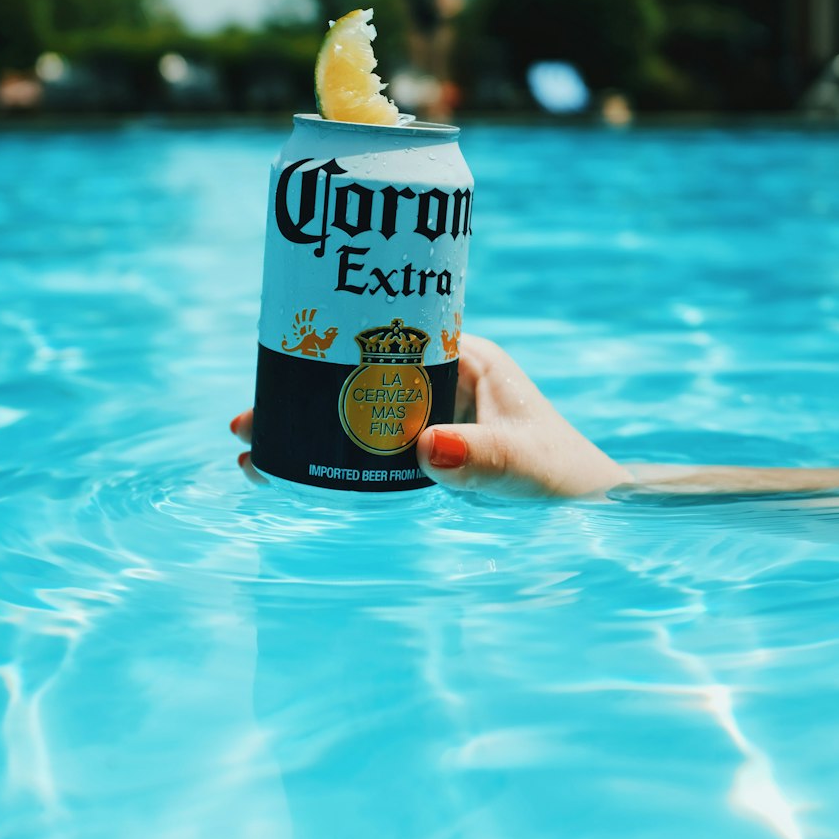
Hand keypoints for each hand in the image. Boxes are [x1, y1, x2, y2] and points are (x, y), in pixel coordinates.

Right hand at [230, 334, 629, 497]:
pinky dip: (331, 450)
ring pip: (355, 407)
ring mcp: (431, 413)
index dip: (328, 344)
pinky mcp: (428, 447)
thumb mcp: (522, 464)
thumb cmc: (565, 474)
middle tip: (246, 417)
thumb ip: (482, 458)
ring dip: (307, 421)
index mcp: (461, 356)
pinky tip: (294, 468)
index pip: (384, 331)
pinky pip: (369, 441)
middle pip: (355, 371)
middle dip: (299, 388)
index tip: (280, 361)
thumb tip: (427, 450)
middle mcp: (440, 378)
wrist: (592, 506)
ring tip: (254, 445)